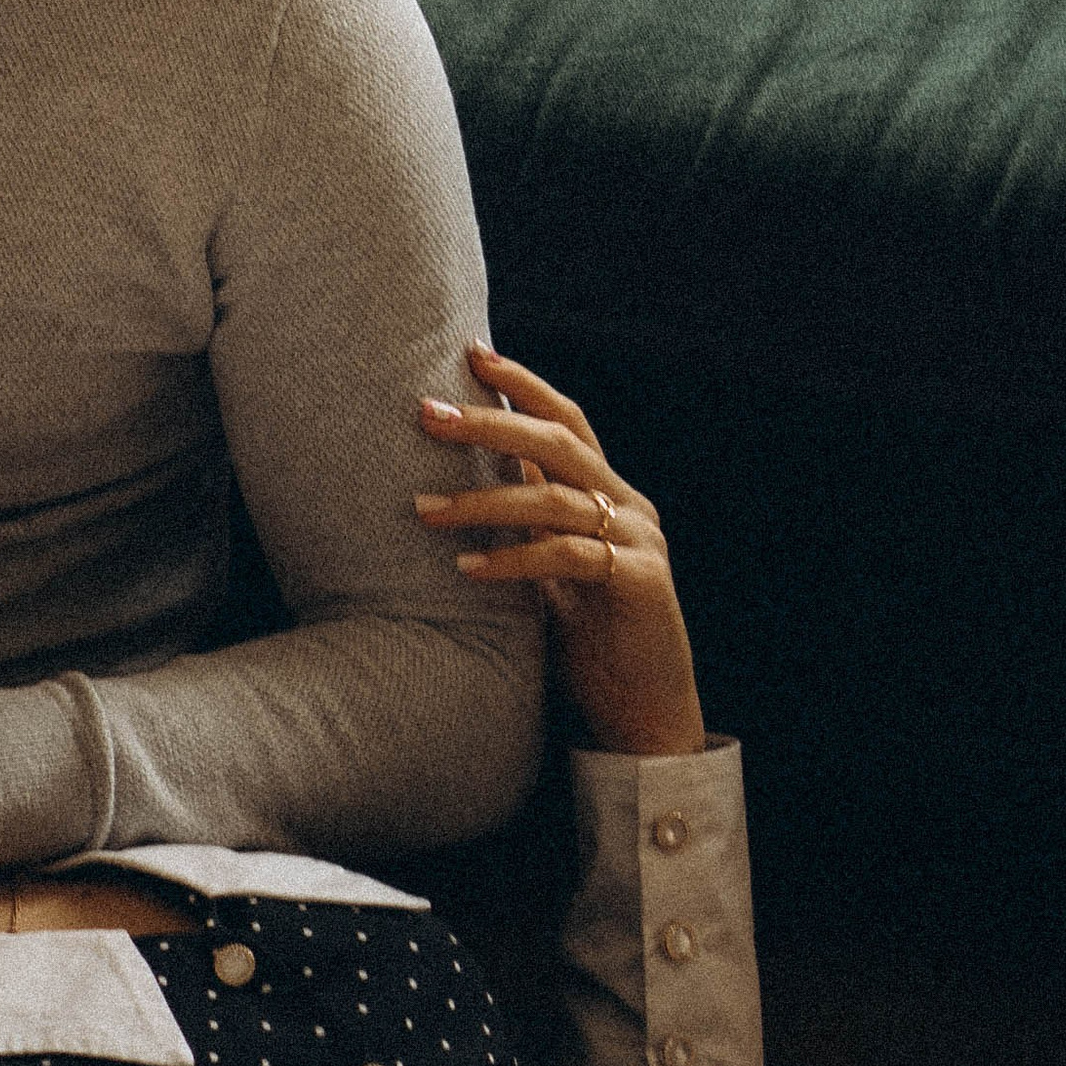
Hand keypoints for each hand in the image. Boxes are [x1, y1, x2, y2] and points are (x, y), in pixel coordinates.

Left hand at [413, 344, 706, 759]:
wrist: (643, 713)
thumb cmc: (588, 638)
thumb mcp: (549, 563)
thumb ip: (530, 515)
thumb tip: (479, 468)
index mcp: (608, 493)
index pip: (565, 421)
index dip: (522, 385)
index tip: (471, 352)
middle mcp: (629, 507)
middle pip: (557, 443)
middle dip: (489, 423)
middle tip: (427, 413)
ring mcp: (639, 542)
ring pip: (554, 499)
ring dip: (481, 502)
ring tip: (422, 510)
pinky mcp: (641, 583)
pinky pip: (570, 556)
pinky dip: (514, 560)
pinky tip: (468, 569)